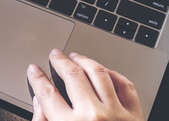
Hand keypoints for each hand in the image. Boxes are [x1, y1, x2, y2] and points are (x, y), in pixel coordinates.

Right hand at [27, 49, 143, 120]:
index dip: (37, 78)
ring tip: (77, 57)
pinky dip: (115, 76)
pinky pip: (125, 86)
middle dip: (60, 61)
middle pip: (73, 76)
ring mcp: (116, 114)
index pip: (47, 93)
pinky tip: (105, 72)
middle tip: (55, 54)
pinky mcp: (135, 117)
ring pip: (99, 74)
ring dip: (85, 61)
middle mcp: (93, 116)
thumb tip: (39, 103)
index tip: (33, 70)